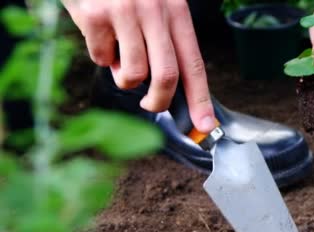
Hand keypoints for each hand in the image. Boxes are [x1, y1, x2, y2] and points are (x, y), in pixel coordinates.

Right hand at [62, 0, 216, 132]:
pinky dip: (100, 56)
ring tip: (119, 55)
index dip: (200, 99)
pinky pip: (101, 58)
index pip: (194, 63)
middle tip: (149, 104)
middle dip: (158, 100)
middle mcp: (155, 11)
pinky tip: (100, 34)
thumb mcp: (156, 7)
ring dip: (123, 76)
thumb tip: (170, 89)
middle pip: (167, 75)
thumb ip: (166, 42)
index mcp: (177, 11)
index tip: (204, 124)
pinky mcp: (96, 16)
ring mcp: (125, 12)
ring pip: (133, 73)